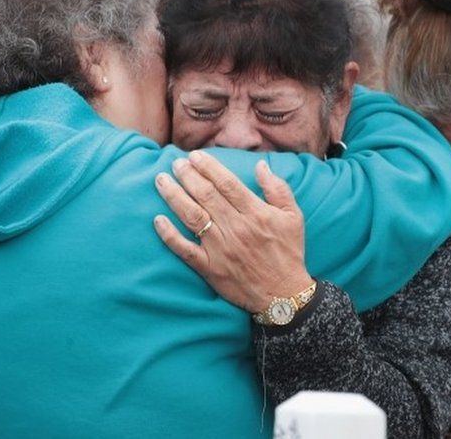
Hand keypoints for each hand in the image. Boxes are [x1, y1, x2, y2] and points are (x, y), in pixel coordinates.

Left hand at [152, 151, 311, 312]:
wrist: (283, 294)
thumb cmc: (288, 252)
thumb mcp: (293, 216)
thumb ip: (278, 189)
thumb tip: (261, 166)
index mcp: (255, 213)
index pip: (226, 183)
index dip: (208, 167)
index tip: (194, 156)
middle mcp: (235, 227)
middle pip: (205, 195)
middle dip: (187, 176)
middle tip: (175, 164)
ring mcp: (219, 248)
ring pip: (191, 216)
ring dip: (174, 196)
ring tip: (161, 181)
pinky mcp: (209, 267)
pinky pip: (184, 249)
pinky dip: (169, 235)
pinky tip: (158, 220)